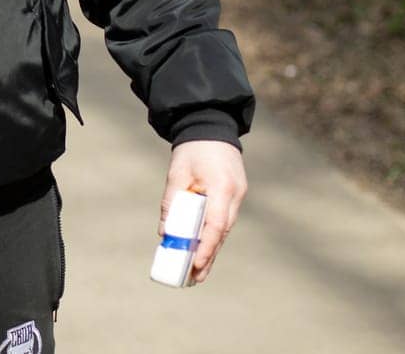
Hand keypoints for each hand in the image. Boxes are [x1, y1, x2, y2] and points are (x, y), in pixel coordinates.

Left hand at [159, 140, 246, 285]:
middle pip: (222, 232)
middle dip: (209, 256)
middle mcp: (235, 194)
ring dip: (212, 249)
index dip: (206, 246)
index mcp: (222, 187)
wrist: (211, 125)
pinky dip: (214, 235)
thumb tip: (166, 233)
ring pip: (224, 229)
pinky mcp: (234, 195)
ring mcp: (238, 195)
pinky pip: (223, 220)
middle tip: (195, 278)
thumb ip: (172, 202)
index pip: (216, 224)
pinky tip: (204, 249)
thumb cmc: (192, 149)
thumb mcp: (177, 173)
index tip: (195, 263)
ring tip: (198, 271)